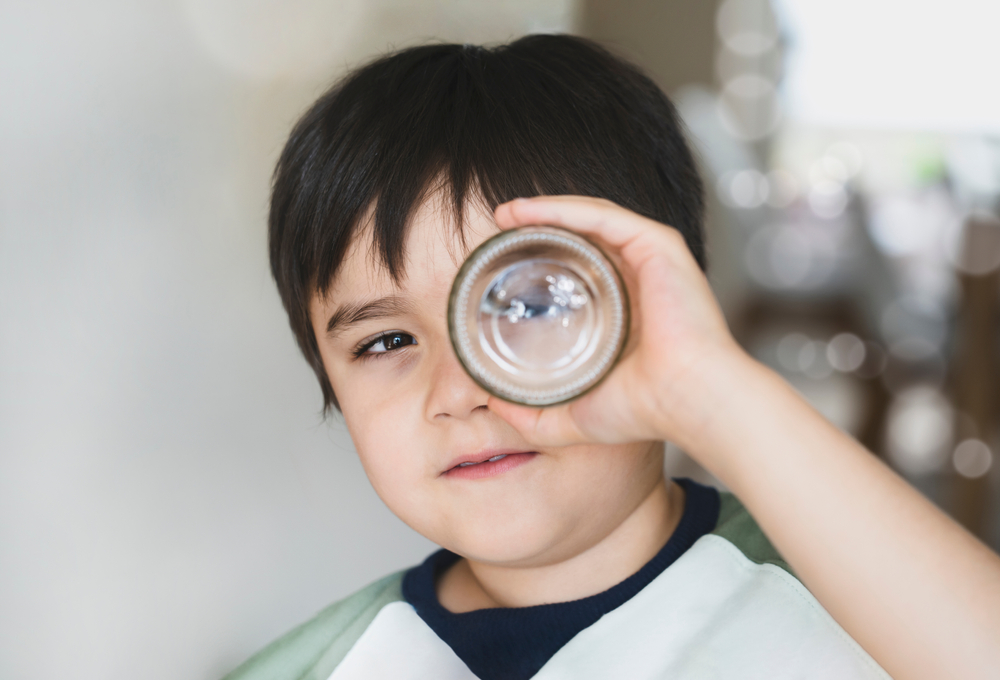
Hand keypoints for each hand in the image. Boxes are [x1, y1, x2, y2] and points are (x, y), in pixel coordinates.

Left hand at [488, 196, 745, 448]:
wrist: (686, 400)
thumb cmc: (645, 410)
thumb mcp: (573, 414)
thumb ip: (532, 417)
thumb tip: (492, 407)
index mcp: (627, 306)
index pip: (582, 266)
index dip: (542, 255)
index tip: (501, 260)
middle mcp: (639, 276)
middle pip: (584, 236)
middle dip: (539, 225)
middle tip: (499, 229)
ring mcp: (651, 257)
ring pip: (591, 218)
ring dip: (543, 209)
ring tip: (505, 214)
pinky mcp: (658, 245)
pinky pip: (603, 216)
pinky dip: (562, 208)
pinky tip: (525, 211)